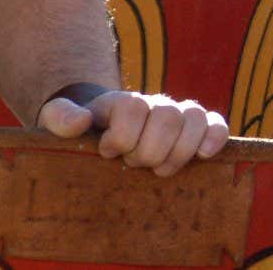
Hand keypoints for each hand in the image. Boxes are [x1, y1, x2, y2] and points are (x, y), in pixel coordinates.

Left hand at [37, 90, 229, 176]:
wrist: (100, 126)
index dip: (121, 136)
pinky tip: (204, 155)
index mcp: (123, 102)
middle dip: (149, 150)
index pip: (132, 108)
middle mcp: (154, 104)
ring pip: (195, 118)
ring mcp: (177, 114)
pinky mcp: (196, 128)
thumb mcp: (57, 119)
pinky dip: (215, 137)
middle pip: (166, 117)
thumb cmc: (79, 130)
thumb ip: (60, 116)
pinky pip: (215, 124)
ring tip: (159, 169)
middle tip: (132, 164)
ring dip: (178, 151)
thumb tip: (81, 121)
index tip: (105, 151)